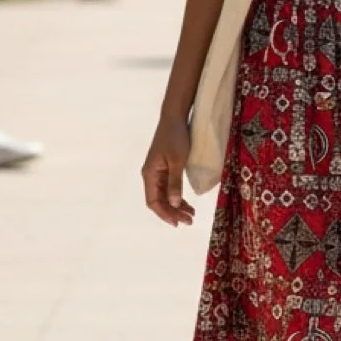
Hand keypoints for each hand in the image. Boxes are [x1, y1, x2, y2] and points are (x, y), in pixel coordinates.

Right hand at [142, 110, 194, 226]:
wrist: (175, 118)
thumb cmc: (176, 137)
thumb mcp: (177, 161)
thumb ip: (175, 183)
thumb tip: (174, 204)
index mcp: (150, 174)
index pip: (153, 202)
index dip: (165, 214)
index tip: (178, 223)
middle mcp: (151, 175)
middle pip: (159, 201)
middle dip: (173, 213)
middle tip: (190, 221)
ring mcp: (158, 172)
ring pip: (165, 196)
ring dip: (176, 207)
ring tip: (191, 215)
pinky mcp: (165, 169)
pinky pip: (169, 188)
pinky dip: (178, 197)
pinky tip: (187, 204)